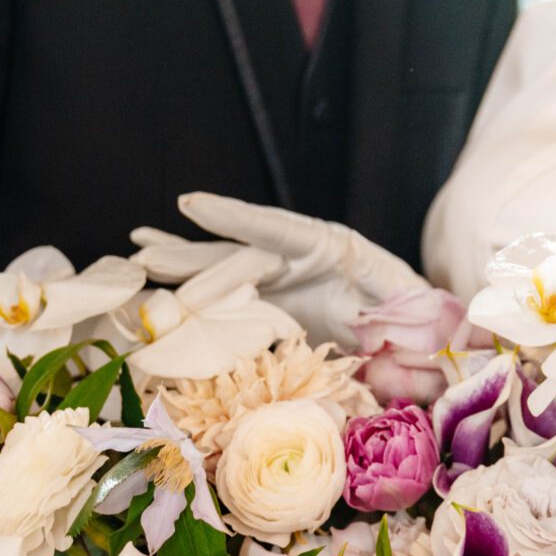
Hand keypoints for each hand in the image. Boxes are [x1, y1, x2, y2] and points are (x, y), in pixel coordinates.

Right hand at [130, 192, 427, 348]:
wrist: (421, 332)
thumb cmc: (421, 321)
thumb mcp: (418, 316)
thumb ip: (405, 328)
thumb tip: (395, 352)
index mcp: (333, 247)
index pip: (277, 230)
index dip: (234, 217)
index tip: (190, 203)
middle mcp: (298, 257)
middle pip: (237, 251)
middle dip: (190, 252)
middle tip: (142, 252)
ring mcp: (281, 279)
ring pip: (222, 269)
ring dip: (179, 264)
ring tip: (134, 256)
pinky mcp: (272, 302)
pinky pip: (227, 295)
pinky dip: (192, 288)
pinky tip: (156, 277)